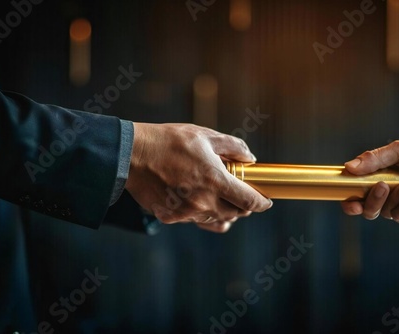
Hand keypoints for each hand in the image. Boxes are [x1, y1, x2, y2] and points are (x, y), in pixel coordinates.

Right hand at [125, 123, 272, 232]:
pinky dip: (201, 213)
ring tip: (218, 197)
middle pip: (235, 214)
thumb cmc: (169, 141)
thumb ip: (233, 147)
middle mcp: (203, 201)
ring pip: (215, 219)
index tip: (266, 201)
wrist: (132, 155)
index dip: (262, 203)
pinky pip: (194, 220)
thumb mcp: (205, 135)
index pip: (249, 201)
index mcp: (215, 180)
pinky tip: (197, 201)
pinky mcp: (171, 218)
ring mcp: (186, 213)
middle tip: (241, 196)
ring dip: (222, 210)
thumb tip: (250, 158)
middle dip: (242, 207)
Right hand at [340, 140, 398, 225]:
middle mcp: (380, 196)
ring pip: (382, 212)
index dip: (348, 201)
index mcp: (371, 180)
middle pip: (365, 208)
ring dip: (393, 198)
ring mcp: (393, 206)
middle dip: (371, 201)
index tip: (350, 200)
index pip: (352, 195)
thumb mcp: (398, 150)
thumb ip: (374, 158)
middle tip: (382, 186)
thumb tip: (349, 167)